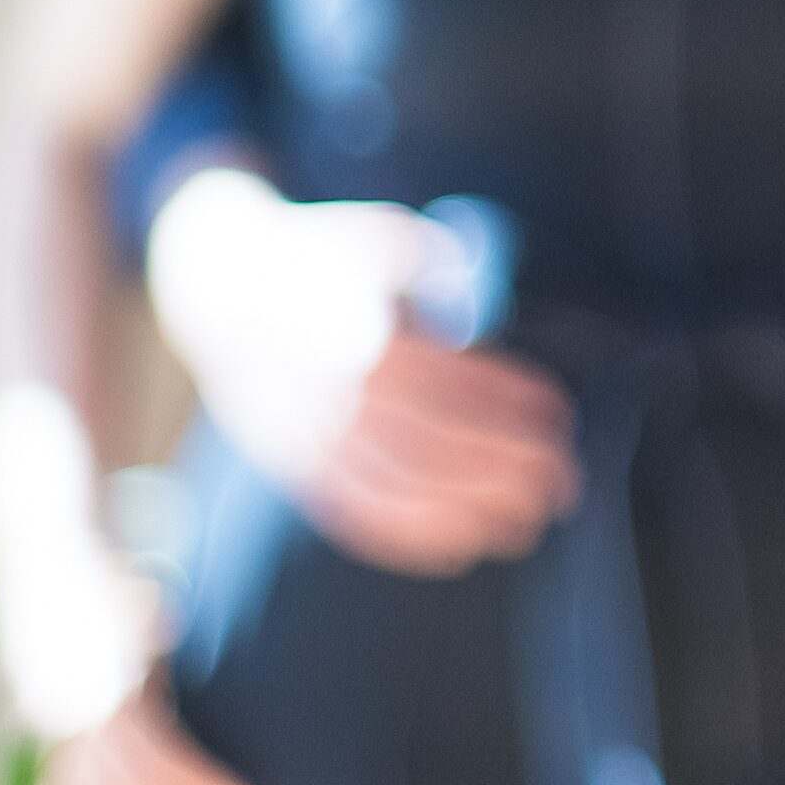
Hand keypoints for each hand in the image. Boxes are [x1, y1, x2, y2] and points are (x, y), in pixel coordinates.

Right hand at [146, 173, 573, 573]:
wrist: (219, 289)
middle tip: (564, 478)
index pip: (444, 378)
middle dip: (506, 467)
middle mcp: (320, 394)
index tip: (557, 413)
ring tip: (530, 520)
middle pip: (428, 443)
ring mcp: (301, 438)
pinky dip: (412, 538)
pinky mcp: (292, 468)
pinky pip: (352, 517)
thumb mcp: (377, 238)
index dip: (506, 401)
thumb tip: (480, 304)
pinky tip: (465, 545)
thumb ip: (430, 268)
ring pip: (394, 488)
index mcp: (346, 333)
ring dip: (471, 511)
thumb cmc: (322, 260)